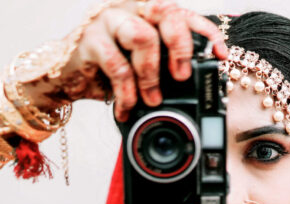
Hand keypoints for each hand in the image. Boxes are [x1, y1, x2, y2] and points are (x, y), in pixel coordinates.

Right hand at [47, 0, 227, 120]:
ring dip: (151, 75)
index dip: (206, 32)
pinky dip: (127, 93)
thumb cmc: (111, 71)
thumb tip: (193, 85)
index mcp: (149, 14)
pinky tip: (127, 107)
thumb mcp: (144, 69)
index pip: (184, 14)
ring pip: (142, 36)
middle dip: (180, 47)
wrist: (70, 77)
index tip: (220, 55)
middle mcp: (131, 9)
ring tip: (152, 99)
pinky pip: (117, 66)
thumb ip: (164, 68)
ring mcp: (110, 20)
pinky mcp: (90, 39)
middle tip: (181, 77)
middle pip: (166, 12)